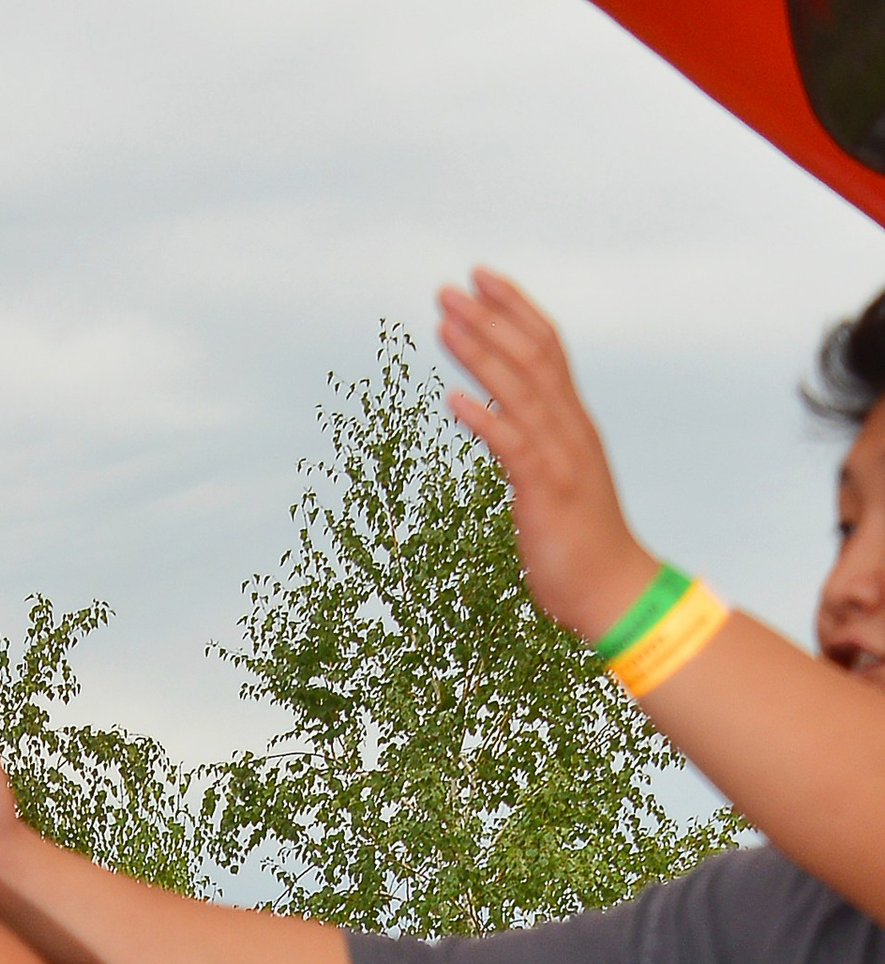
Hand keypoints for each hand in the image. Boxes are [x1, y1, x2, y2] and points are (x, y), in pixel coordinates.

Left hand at [435, 269, 655, 643]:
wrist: (614, 590)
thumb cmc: (581, 542)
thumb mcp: (559, 479)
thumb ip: (538, 444)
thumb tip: (505, 419)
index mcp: (572, 421)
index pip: (546, 346)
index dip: (514, 308)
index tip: (481, 279)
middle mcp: (570, 428)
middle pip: (530, 355)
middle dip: (488, 318)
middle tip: (447, 289)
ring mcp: (561, 457)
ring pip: (519, 390)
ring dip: (479, 353)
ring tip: (444, 324)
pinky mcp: (546, 491)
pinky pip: (511, 446)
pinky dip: (482, 418)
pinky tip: (452, 399)